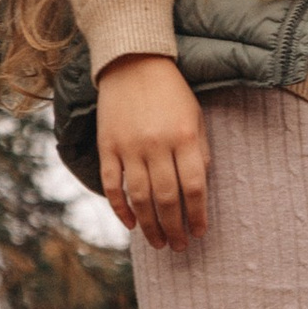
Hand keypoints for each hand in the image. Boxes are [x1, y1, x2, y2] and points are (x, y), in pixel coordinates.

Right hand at [98, 55, 210, 247]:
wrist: (133, 62)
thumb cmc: (171, 92)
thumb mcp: (196, 117)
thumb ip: (199, 152)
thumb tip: (199, 189)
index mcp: (184, 137)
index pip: (194, 187)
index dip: (197, 214)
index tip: (199, 232)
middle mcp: (157, 144)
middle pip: (167, 198)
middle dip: (174, 228)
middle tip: (178, 246)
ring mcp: (129, 146)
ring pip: (140, 197)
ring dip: (149, 226)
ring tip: (158, 243)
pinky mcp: (107, 146)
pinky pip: (113, 184)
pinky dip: (120, 208)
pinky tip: (130, 223)